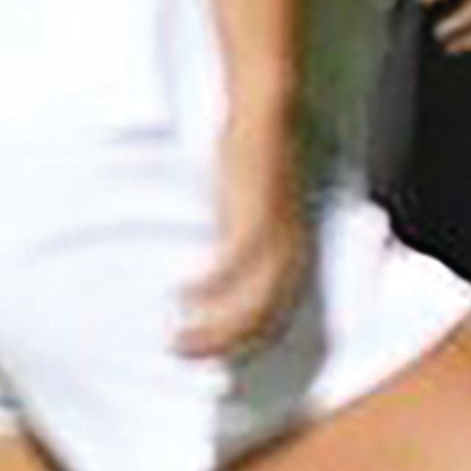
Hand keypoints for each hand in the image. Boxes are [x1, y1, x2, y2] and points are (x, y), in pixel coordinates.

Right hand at [178, 119, 309, 357]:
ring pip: (249, 301)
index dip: (242, 341)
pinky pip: (233, 263)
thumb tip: (213, 269)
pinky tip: (183, 292)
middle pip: (261, 317)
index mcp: (291, 252)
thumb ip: (239, 238)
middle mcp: (289, 251)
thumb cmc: (255, 159)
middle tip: (184, 356)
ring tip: (179, 339)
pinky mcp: (254, 215)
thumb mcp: (250, 209)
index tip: (210, 355)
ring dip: (214, 327)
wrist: (268, 114)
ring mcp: (274, 235)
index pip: (273, 314)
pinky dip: (210, 285)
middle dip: (223, 344)